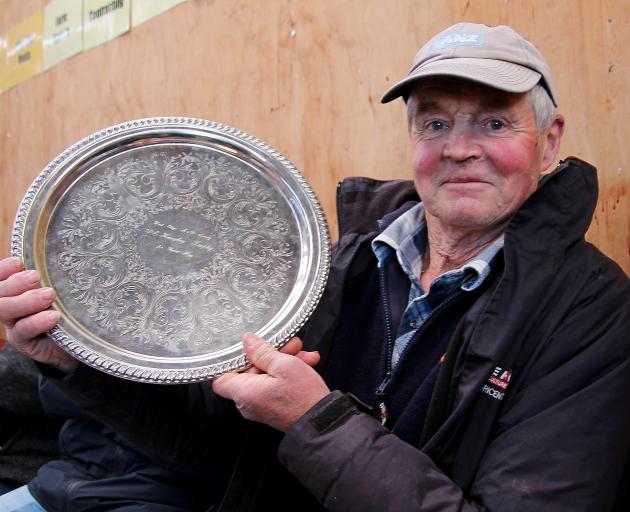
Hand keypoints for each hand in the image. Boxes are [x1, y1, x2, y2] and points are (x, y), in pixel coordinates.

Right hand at [0, 257, 77, 372]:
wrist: (77, 340)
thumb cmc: (68, 309)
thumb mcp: (61, 290)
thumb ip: (54, 276)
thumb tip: (61, 254)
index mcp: (15, 289)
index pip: (0, 277)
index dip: (3, 269)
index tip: (18, 262)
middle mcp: (9, 306)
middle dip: (15, 283)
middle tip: (36, 277)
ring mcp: (14, 324)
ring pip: (5, 310)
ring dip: (25, 301)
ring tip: (49, 295)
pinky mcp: (24, 342)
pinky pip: (22, 331)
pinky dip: (36, 322)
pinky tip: (53, 316)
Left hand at [212, 332, 329, 431]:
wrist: (323, 423)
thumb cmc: (304, 398)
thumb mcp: (285, 366)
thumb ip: (263, 352)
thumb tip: (247, 341)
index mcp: (245, 392)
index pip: (221, 378)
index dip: (232, 361)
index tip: (248, 349)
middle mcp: (248, 402)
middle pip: (250, 371)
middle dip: (270, 355)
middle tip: (290, 346)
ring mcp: (261, 405)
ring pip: (266, 375)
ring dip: (284, 361)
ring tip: (303, 355)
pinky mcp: (273, 407)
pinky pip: (274, 385)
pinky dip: (287, 374)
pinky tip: (306, 364)